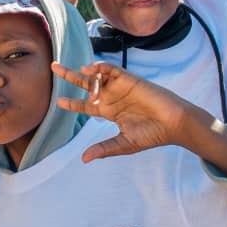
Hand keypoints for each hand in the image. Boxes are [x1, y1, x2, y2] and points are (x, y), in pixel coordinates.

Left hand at [52, 61, 184, 161]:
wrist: (172, 124)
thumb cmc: (151, 135)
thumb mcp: (124, 144)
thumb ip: (104, 149)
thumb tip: (84, 159)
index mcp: (109, 112)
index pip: (85, 106)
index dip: (71, 103)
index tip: (58, 101)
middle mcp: (111, 97)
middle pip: (85, 84)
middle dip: (69, 76)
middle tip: (54, 67)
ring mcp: (120, 87)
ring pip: (96, 75)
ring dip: (84, 73)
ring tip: (75, 72)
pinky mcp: (129, 79)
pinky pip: (111, 69)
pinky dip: (100, 67)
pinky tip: (91, 69)